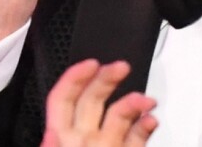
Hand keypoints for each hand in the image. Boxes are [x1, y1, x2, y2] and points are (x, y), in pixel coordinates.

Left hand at [41, 60, 157, 146]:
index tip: (92, 63)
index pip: (64, 97)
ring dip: (132, 103)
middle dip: (107, 79)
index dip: (76, 77)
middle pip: (92, 99)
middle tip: (122, 66)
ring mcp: (103, 146)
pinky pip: (135, 139)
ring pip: (117, 116)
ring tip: (146, 100)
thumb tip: (50, 135)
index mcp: (60, 137)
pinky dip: (145, 127)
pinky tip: (151, 120)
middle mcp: (82, 139)